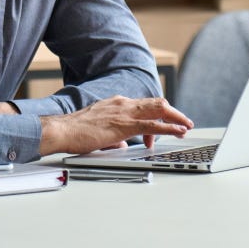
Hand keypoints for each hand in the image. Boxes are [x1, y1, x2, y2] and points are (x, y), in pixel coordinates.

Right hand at [39, 96, 192, 155]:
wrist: (62, 131)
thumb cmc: (75, 132)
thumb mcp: (99, 132)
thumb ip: (114, 137)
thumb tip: (123, 144)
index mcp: (116, 104)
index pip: (143, 106)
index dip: (156, 116)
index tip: (159, 131)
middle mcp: (122, 104)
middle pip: (155, 103)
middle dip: (172, 112)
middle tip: (184, 122)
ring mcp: (124, 113)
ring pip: (158, 110)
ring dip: (176, 118)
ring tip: (187, 126)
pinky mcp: (124, 125)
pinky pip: (153, 125)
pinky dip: (169, 128)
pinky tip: (178, 131)